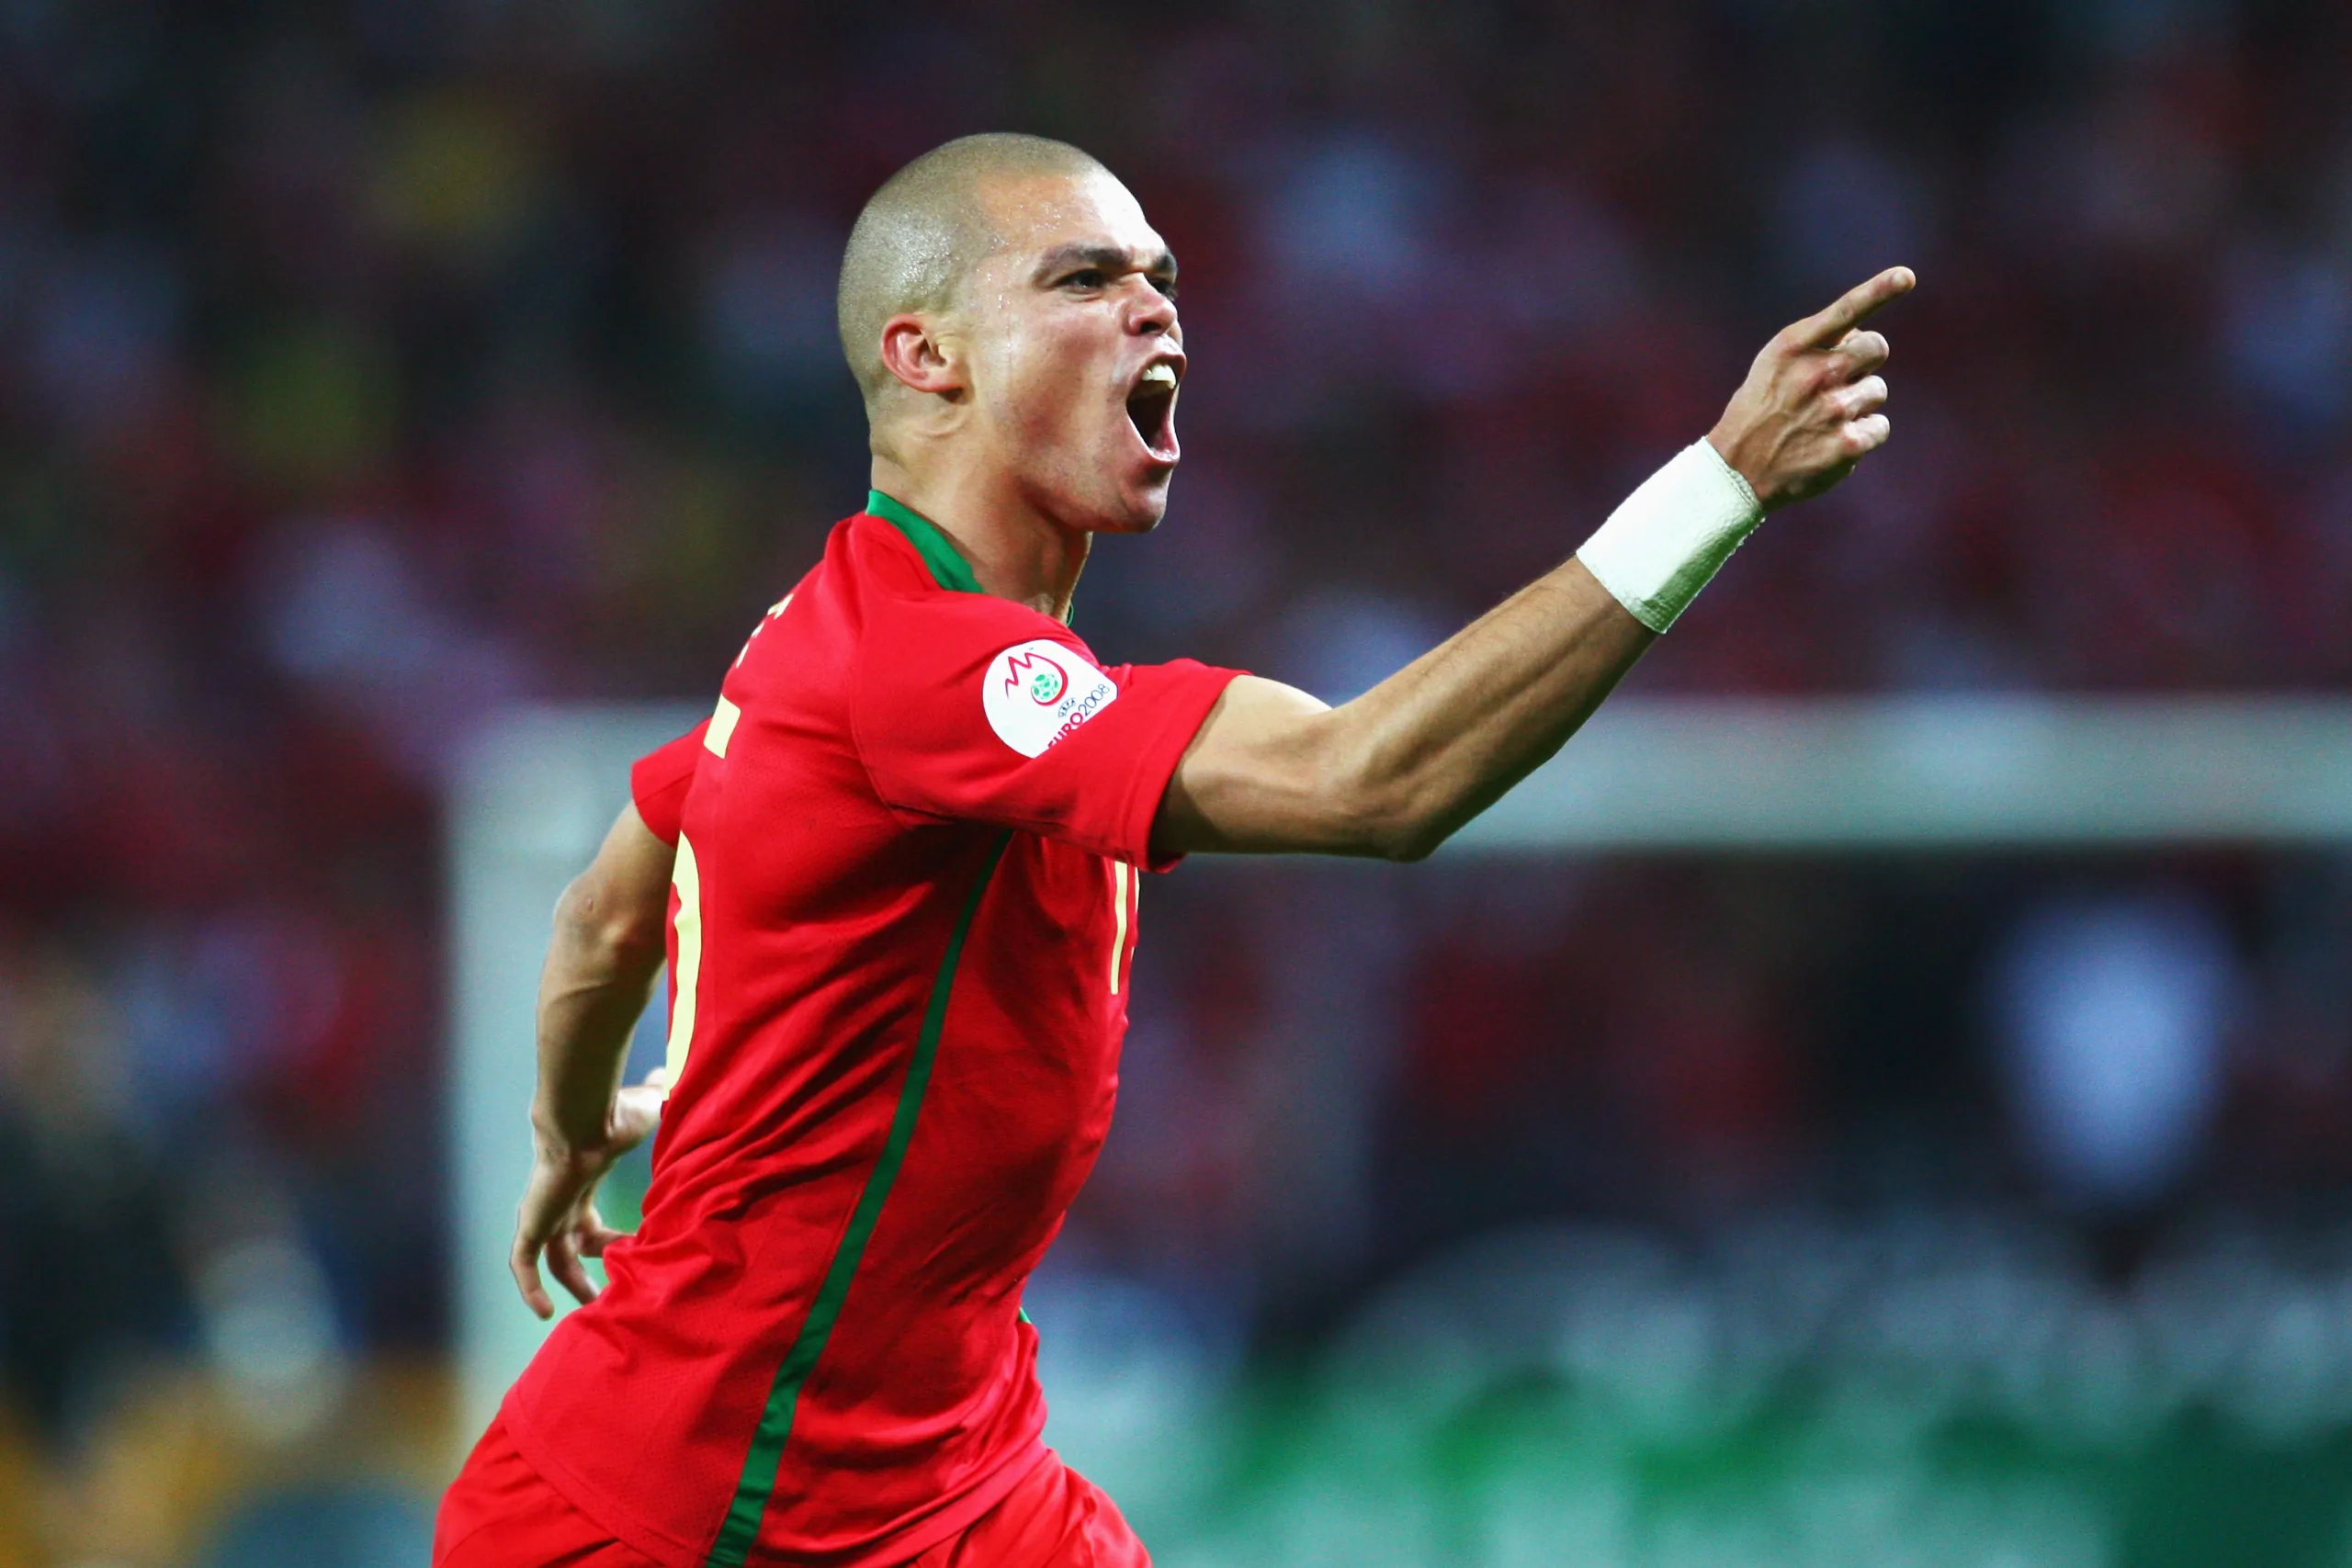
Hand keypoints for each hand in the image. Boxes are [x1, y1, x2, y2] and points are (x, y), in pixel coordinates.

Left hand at [509, 1067, 668, 1318]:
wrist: (584, 1121)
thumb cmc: (615, 1116)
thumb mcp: (645, 1111)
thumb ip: (653, 1099)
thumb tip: (664, 1075)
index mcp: (580, 1182)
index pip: (588, 1220)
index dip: (608, 1239)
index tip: (631, 1252)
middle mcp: (560, 1200)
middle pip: (569, 1245)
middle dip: (587, 1271)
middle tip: (607, 1297)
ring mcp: (544, 1213)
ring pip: (552, 1260)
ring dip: (569, 1284)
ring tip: (588, 1311)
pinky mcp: (531, 1222)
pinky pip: (524, 1264)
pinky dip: (530, 1288)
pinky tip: (543, 1314)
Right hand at [1707, 266, 1914, 510]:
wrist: (1737, 471)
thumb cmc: (1761, 410)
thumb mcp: (1774, 365)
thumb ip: (1816, 346)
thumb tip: (1862, 337)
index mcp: (1793, 347)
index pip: (1845, 311)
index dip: (1880, 291)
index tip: (1907, 277)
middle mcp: (1815, 373)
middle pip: (1876, 348)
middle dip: (1864, 362)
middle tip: (1836, 383)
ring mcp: (1833, 410)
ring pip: (1877, 390)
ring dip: (1859, 403)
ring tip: (1823, 420)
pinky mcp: (1847, 445)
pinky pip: (1880, 427)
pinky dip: (1862, 435)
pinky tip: (1832, 443)